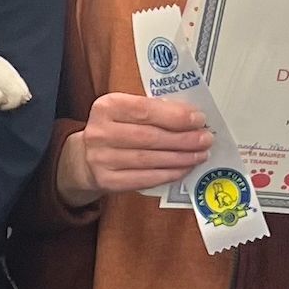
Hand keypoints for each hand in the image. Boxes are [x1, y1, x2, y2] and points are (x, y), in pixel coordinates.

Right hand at [60, 92, 212, 205]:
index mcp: (106, 107)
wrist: (83, 158)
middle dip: (183, 139)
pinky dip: (168, 174)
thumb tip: (190, 117)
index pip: (146, 110)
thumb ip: (152, 110)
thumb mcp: (125, 111)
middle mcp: (101, 133)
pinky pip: (145, 178)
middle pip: (150, 137)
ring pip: (150, 159)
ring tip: (199, 154)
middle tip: (205, 139)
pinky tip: (184, 168)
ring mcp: (102, 159)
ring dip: (181, 158)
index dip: (176, 116)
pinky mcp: (108, 181)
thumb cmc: (113, 130)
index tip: (198, 119)